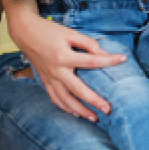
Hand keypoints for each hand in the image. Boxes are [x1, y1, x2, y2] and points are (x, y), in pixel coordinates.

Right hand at [3, 0, 125, 120]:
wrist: (26, 33)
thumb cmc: (49, 31)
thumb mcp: (69, 33)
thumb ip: (87, 43)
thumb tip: (103, 54)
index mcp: (64, 56)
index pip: (91, 61)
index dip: (108, 60)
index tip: (123, 59)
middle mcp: (56, 71)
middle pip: (77, 90)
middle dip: (93, 101)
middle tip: (108, 110)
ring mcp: (50, 78)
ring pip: (65, 100)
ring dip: (80, 110)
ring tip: (94, 118)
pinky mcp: (45, 81)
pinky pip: (55, 99)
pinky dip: (65, 108)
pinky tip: (76, 113)